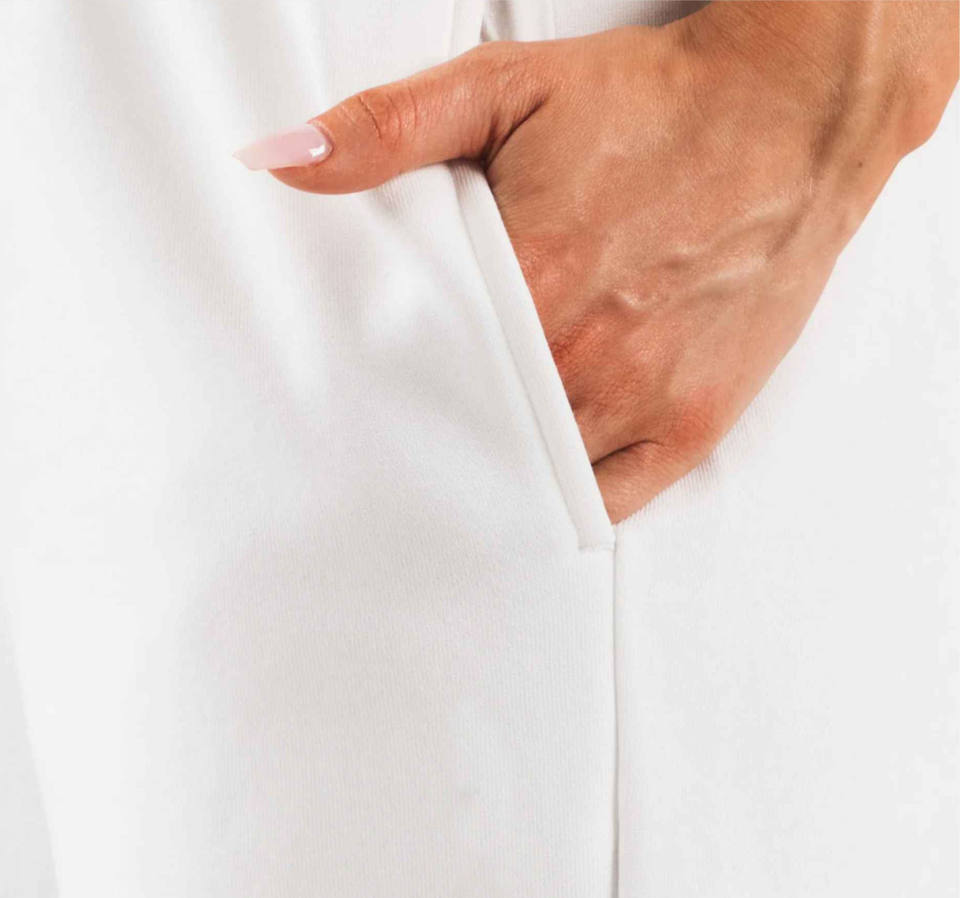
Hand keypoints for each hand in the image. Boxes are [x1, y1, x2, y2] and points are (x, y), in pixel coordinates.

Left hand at [236, 1, 957, 522]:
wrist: (790, 117)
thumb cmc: (655, 105)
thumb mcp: (509, 87)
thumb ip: (389, 128)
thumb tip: (281, 162)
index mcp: (535, 283)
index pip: (418, 382)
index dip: (377, 405)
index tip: (348, 421)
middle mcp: (589, 357)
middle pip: (473, 440)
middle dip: (428, 450)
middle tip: (386, 461)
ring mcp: (646, 399)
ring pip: (535, 481)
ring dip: (491, 479)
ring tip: (451, 479)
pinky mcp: (692, 422)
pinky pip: (609, 501)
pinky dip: (562, 504)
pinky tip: (528, 491)